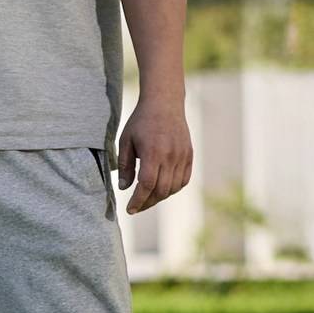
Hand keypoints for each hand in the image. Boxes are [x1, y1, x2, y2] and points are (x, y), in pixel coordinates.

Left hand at [115, 97, 191, 213]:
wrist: (164, 104)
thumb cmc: (141, 121)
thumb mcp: (126, 141)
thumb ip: (125, 166)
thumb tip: (124, 188)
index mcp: (153, 153)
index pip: (147, 185)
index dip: (138, 200)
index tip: (130, 209)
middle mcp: (170, 156)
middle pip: (161, 190)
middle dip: (147, 203)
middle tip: (136, 207)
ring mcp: (182, 156)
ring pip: (173, 187)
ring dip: (160, 197)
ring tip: (147, 198)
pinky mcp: (189, 155)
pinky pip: (184, 180)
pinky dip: (173, 188)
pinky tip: (162, 189)